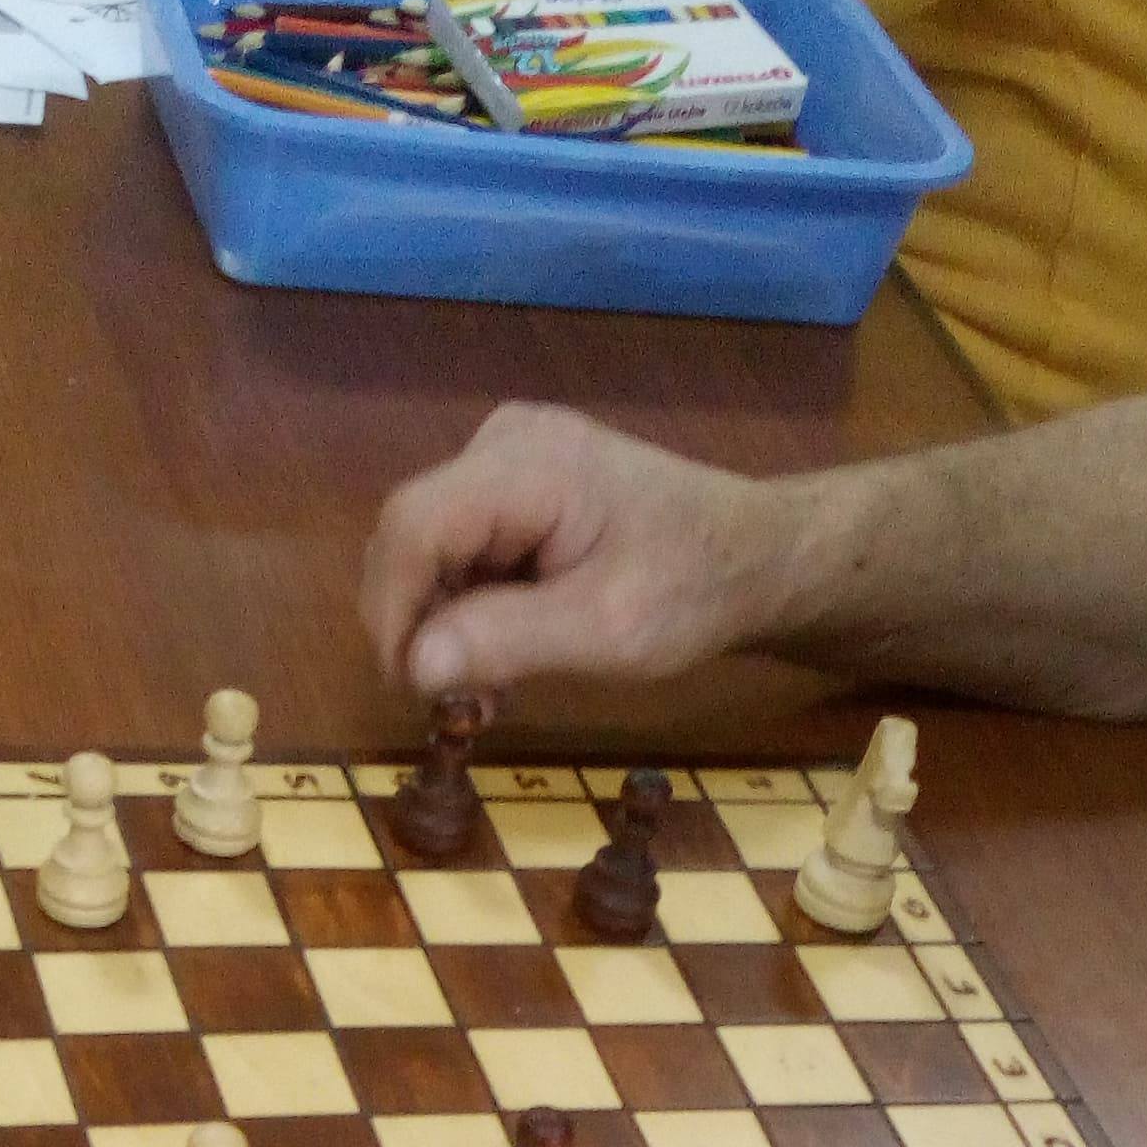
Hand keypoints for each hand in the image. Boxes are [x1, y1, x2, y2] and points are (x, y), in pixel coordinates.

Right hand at [362, 403, 807, 702]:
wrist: (754, 554)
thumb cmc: (695, 588)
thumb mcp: (608, 630)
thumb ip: (507, 640)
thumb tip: (414, 667)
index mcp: (528, 465)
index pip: (413, 524)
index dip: (392, 609)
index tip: (410, 687)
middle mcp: (503, 444)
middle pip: (410, 533)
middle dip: (417, 623)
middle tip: (456, 702)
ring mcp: (505, 458)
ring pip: (427, 547)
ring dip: (440, 623)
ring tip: (490, 686)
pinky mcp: (512, 484)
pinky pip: (457, 547)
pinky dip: (464, 607)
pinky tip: (501, 651)